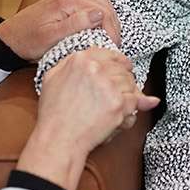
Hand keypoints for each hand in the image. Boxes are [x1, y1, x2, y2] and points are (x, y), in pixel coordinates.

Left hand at [0, 0, 121, 60]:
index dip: (112, 32)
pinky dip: (100, 12)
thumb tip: (99, 15)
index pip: (103, 13)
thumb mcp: (51, 38)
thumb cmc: (29, 41)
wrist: (11, 37)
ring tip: (108, 37)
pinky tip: (99, 26)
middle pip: (104, 5)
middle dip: (112, 26)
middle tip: (113, 45)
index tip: (112, 48)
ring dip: (108, 18)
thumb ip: (75, 25)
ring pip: (100, 1)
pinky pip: (91, 1)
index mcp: (67, 1)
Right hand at [16, 48, 158, 189]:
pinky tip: (117, 115)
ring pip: (131, 84)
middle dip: (123, 81)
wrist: (58, 139)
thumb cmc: (54, 114)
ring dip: (126, 95)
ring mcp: (107, 85)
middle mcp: (94, 69)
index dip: (119, 62)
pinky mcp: (118, 103)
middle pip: (122, 69)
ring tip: (112, 106)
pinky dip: (129, 109)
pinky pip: (135, 100)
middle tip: (115, 94)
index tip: (123, 68)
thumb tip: (95, 50)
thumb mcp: (54, 79)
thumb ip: (72, 62)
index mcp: (79, 60)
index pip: (110, 54)